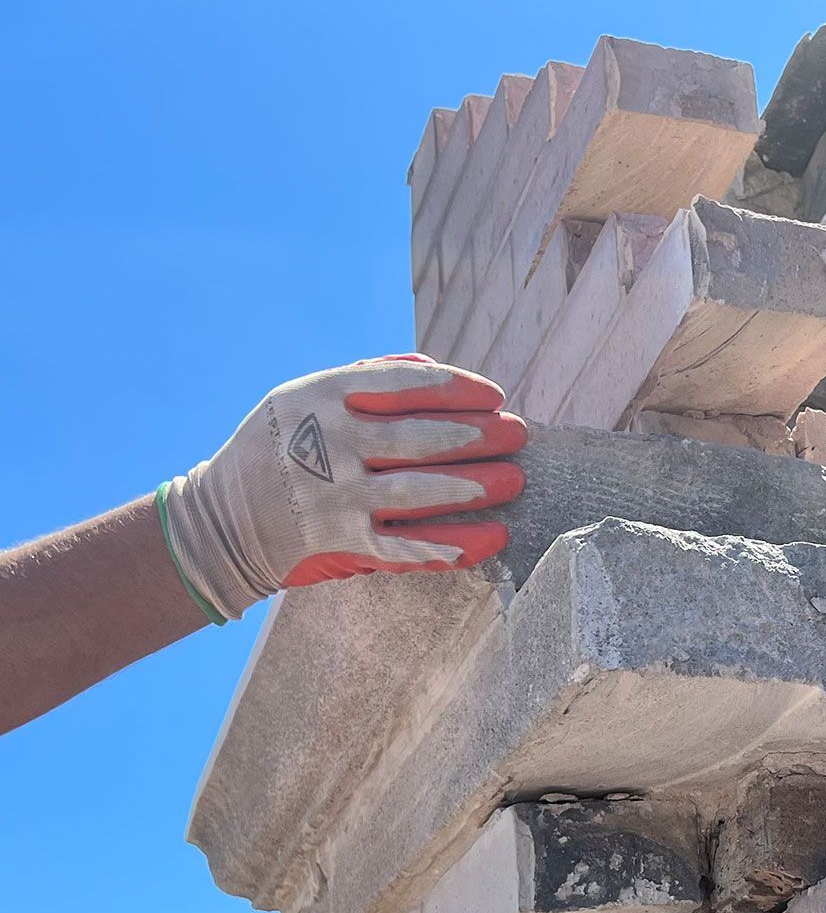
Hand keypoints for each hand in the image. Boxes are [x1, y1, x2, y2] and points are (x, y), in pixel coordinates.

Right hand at [158, 355, 527, 622]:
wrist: (219, 520)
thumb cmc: (279, 448)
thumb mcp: (304, 398)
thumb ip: (366, 380)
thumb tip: (431, 366)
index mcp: (322, 397)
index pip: (405, 386)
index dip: (457, 389)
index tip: (494, 397)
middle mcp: (329, 443)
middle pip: (419, 439)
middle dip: (478, 436)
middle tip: (518, 435)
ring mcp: (334, 496)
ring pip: (418, 492)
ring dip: (473, 486)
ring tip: (513, 480)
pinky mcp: (339, 542)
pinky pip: (405, 546)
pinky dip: (452, 545)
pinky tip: (492, 538)